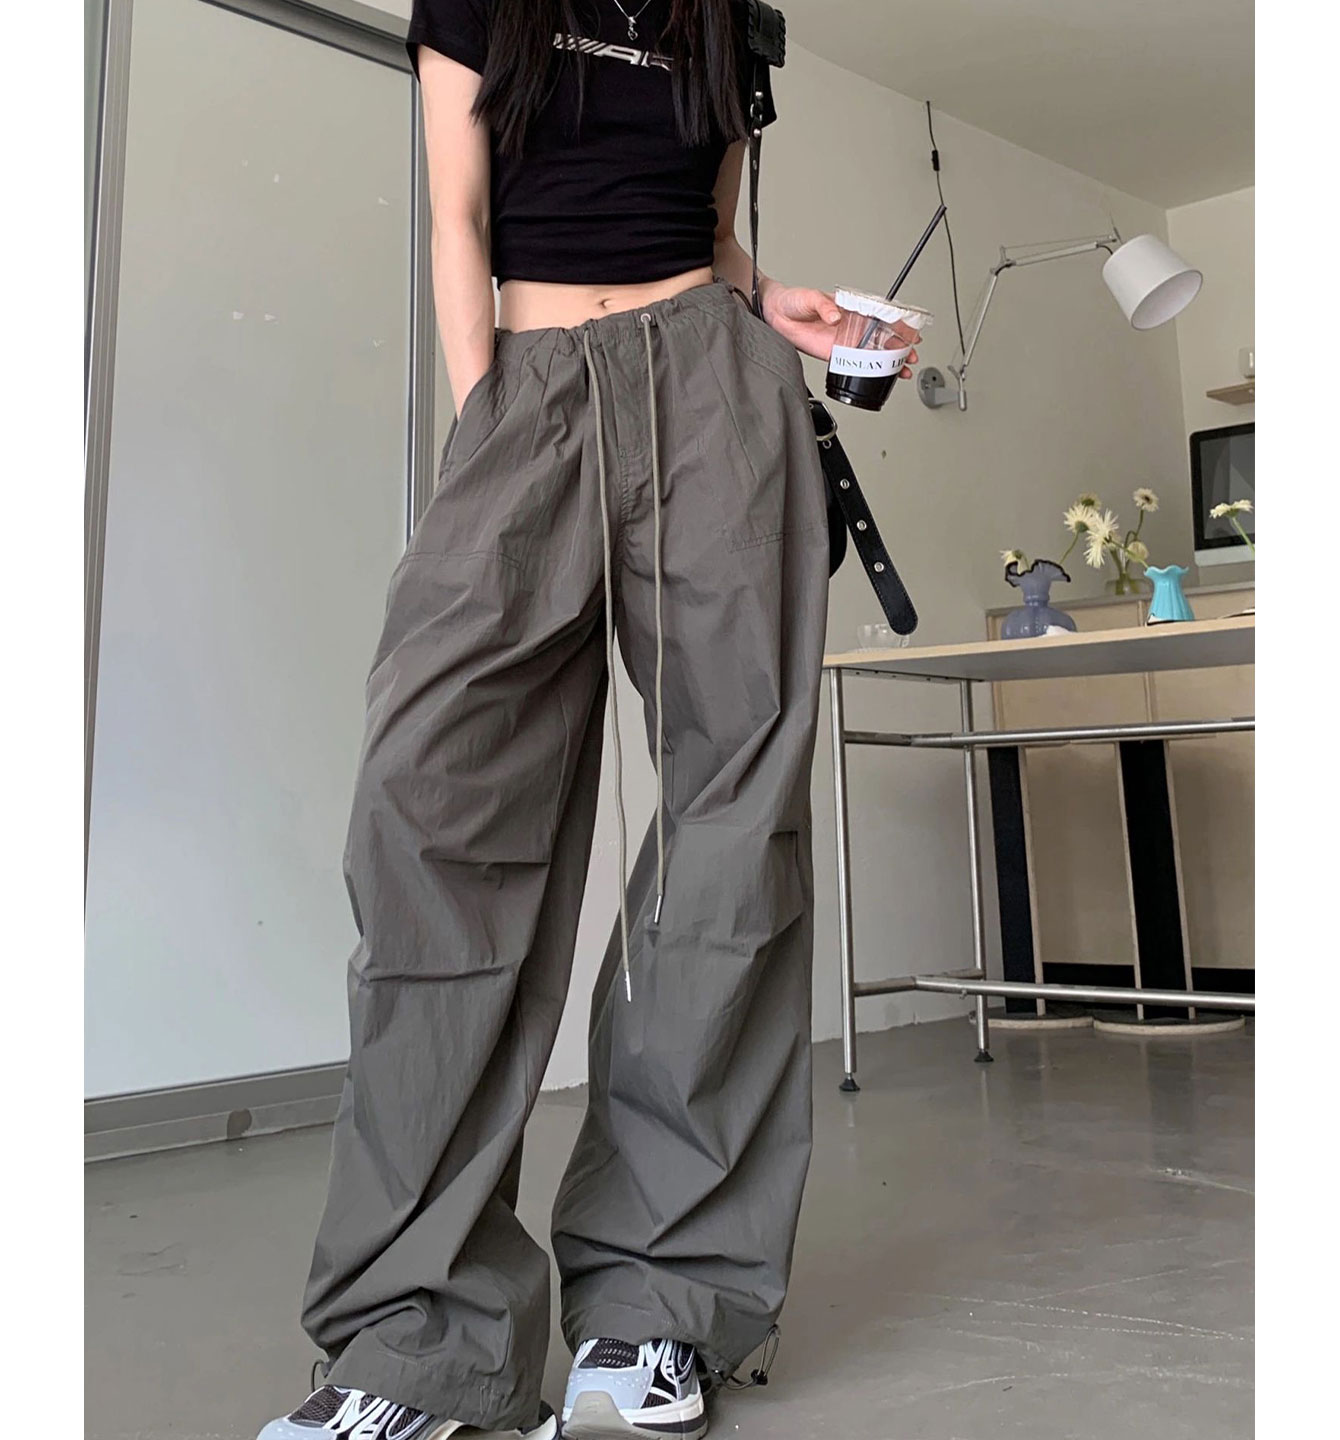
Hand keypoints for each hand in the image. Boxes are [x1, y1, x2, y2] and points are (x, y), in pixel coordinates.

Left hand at [762, 285, 920, 373]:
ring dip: (888, 361)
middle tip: (911, 355)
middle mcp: (851, 326)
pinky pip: (854, 364)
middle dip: (899, 346)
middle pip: (881, 337)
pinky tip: (880, 376)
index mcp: (851, 308)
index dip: (897, 323)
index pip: (880, 316)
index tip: (910, 330)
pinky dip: (868, 371)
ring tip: (903, 369)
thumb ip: (824, 305)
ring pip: (872, 353)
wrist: (776, 314)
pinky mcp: (833, 354)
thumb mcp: (811, 297)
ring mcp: (844, 341)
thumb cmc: (794, 300)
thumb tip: (835, 316)